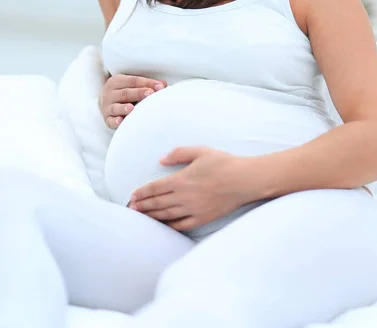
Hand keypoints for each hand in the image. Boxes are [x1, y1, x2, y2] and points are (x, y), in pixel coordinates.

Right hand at [99, 74, 166, 128]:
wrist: (105, 103)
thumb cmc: (124, 92)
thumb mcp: (133, 85)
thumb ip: (147, 85)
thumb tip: (163, 85)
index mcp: (117, 81)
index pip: (133, 81)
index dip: (147, 83)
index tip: (160, 86)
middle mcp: (110, 93)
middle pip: (126, 93)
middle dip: (138, 93)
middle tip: (150, 93)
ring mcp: (107, 107)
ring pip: (116, 107)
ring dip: (124, 108)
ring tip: (132, 108)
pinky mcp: (107, 119)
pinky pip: (110, 120)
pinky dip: (115, 121)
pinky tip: (120, 121)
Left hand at [129, 147, 257, 231]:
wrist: (244, 180)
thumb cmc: (224, 163)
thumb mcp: (201, 151)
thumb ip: (179, 153)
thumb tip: (161, 160)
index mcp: (182, 179)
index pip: (155, 188)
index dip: (142, 192)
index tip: (132, 196)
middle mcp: (184, 197)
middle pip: (157, 203)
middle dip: (142, 206)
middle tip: (131, 209)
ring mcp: (193, 210)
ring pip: (166, 215)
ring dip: (152, 216)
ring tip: (141, 217)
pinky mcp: (202, 218)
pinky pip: (181, 225)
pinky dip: (169, 226)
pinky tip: (162, 226)